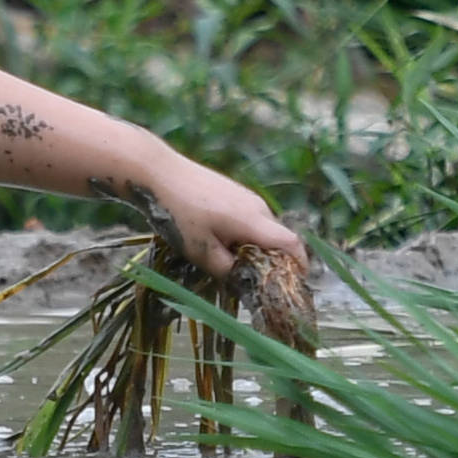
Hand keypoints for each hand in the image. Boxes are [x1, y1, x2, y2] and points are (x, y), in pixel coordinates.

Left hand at [120, 154, 306, 280]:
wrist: (159, 174)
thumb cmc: (179, 214)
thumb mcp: (200, 251)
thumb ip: (226, 270)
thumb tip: (243, 283)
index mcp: (253, 221)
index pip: (291, 243)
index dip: (298, 265)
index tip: (294, 283)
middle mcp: (258, 206)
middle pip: (277, 238)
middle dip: (273, 261)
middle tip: (256, 282)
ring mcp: (247, 197)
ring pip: (262, 229)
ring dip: (255, 248)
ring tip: (234, 265)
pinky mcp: (235, 192)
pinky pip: (250, 219)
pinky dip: (245, 235)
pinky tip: (221, 243)